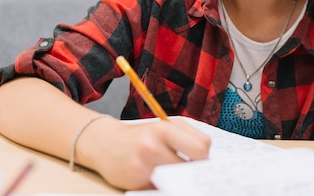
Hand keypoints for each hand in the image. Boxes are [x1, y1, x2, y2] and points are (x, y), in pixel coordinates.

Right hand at [78, 117, 210, 189]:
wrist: (105, 143)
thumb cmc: (140, 136)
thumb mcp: (162, 127)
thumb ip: (186, 137)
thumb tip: (208, 159)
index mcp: (163, 129)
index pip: (202, 146)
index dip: (204, 154)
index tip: (200, 157)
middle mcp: (153, 146)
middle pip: (194, 164)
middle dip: (195, 167)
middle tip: (191, 168)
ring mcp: (144, 166)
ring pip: (180, 178)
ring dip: (180, 177)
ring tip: (173, 171)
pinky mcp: (137, 182)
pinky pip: (163, 186)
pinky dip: (164, 183)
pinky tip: (157, 176)